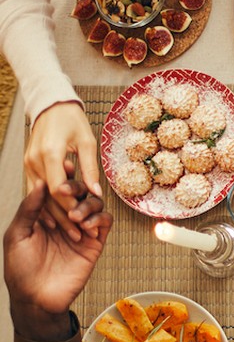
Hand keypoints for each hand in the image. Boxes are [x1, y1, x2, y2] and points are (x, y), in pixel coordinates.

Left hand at [5, 180, 111, 341]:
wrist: (36, 298)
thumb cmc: (20, 268)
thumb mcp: (17, 235)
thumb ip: (29, 209)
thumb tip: (41, 183)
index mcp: (44, 214)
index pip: (57, 189)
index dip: (61, 176)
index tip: (63, 166)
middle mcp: (65, 218)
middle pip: (79, 192)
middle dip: (75, 187)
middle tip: (67, 190)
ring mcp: (81, 230)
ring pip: (95, 204)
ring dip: (87, 205)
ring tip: (76, 216)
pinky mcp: (95, 243)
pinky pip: (105, 223)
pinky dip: (100, 219)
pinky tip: (88, 226)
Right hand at [24, 102, 101, 241]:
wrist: (51, 107)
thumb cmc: (72, 122)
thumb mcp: (87, 143)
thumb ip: (90, 168)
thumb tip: (96, 193)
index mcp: (50, 153)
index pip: (59, 187)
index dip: (72, 206)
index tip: (85, 222)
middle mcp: (35, 160)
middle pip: (48, 196)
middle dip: (65, 216)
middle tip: (81, 235)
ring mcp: (29, 164)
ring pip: (41, 196)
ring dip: (56, 215)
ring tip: (72, 233)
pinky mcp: (28, 166)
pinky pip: (37, 191)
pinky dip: (47, 205)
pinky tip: (58, 220)